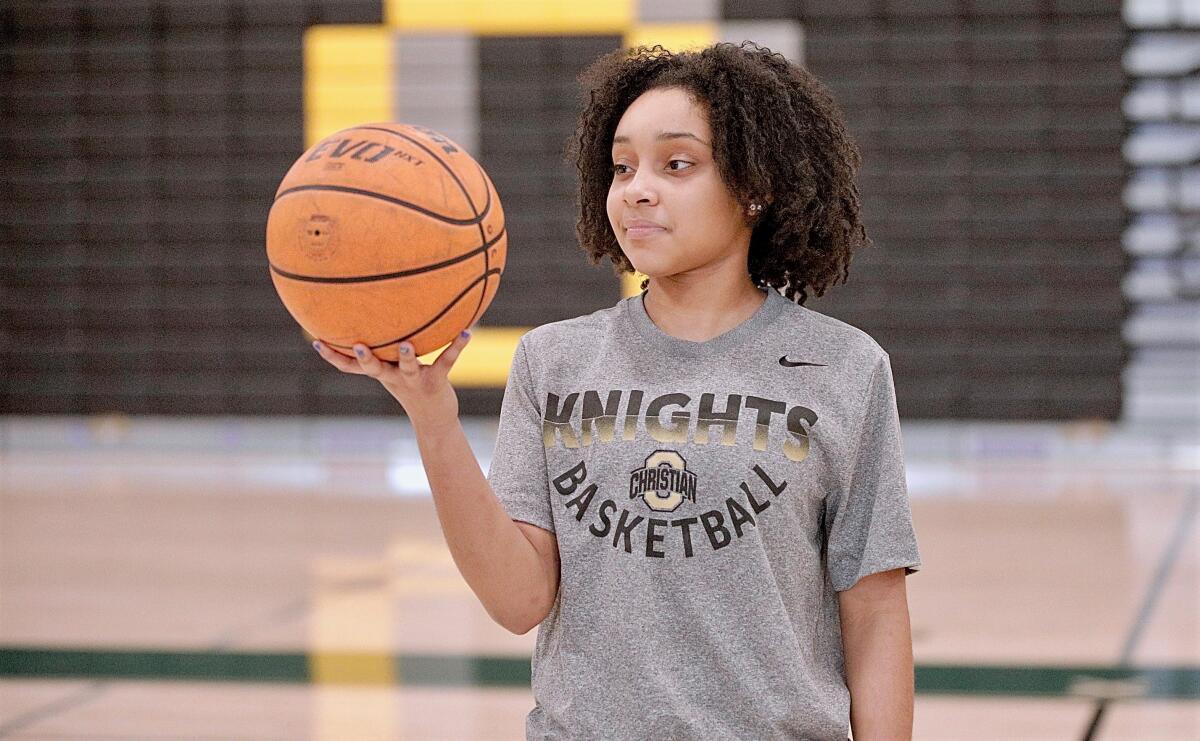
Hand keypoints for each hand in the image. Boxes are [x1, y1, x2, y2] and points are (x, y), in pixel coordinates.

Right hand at [312, 330, 472, 426]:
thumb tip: (375, 316)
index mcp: (381, 373)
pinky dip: (457, 346)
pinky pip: (446, 360)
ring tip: (406, 344)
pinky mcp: (437, 381)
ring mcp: (414, 380)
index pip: (350, 367)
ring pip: (409, 368)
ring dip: (407, 356)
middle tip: (358, 345)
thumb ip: (383, 349)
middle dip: (365, 358)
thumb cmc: (410, 385)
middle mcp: (394, 377)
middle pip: (375, 368)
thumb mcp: (393, 369)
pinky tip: (467, 332)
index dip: (332, 356)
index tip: (315, 339)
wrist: (433, 418)